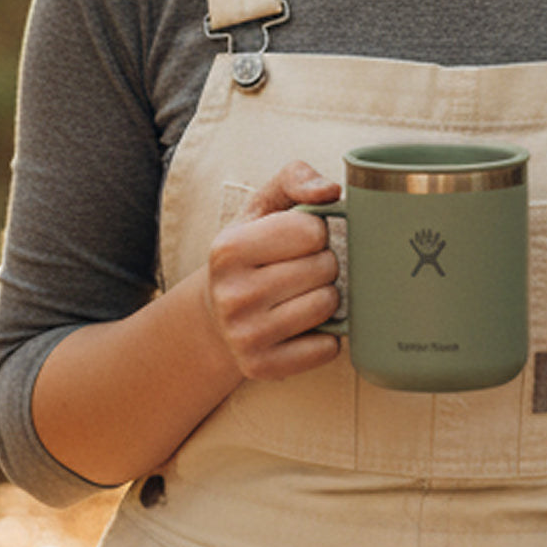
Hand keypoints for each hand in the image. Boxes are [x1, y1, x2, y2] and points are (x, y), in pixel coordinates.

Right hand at [205, 160, 342, 380]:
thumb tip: (331, 191)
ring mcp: (245, 335)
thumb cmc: (248, 256)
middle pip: (324, 268)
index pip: (311, 231)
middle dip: (324, 265)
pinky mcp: (261, 367)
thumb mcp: (260, 210)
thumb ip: (294, 180)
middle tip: (303, 271)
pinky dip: (327, 337)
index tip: (299, 242)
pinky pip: (326, 348)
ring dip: (327, 298)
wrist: (215, 318)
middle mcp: (231, 294)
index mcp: (228, 249)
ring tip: (304, 295)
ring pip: (328, 305)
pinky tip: (306, 327)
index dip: (316, 233)